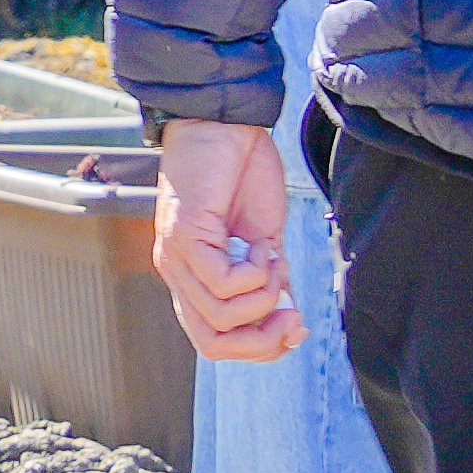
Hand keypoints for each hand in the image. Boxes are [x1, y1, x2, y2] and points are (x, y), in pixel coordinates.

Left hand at [156, 117, 298, 357]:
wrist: (226, 123)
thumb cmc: (241, 174)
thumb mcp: (262, 237)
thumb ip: (268, 279)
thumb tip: (287, 318)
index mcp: (192, 276)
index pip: (213, 341)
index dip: (258, 348)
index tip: (296, 329)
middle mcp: (176, 271)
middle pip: (212, 344)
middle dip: (262, 342)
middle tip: (294, 317)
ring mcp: (175, 255)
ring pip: (222, 316)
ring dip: (265, 296)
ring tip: (273, 258)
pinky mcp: (183, 234)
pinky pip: (224, 282)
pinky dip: (257, 273)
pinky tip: (263, 244)